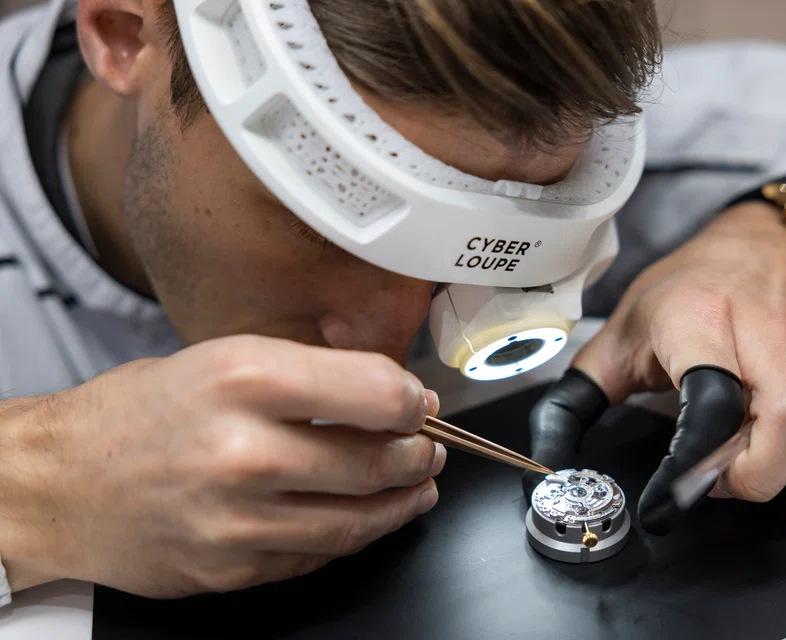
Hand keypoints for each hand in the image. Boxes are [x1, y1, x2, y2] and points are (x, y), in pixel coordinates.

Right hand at [0, 335, 444, 596]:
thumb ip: (307, 374)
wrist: (58, 482)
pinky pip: (318, 556)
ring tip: (416, 485)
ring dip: (402, 502)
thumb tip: (388, 393)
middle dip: (420, 454)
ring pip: (359, 520)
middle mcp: (244, 450)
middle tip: (428, 447)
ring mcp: (238, 519)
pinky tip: (364, 516)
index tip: (417, 403)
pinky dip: (353, 535)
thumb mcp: (221, 359)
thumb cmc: (137, 414)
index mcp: (245, 379)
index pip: (375, 392)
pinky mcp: (231, 569)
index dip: (412, 401)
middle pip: (377, 461)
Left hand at [526, 202, 785, 530]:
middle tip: (706, 482)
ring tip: (729, 444)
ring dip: (765, 467)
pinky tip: (761, 427)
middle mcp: (766, 328)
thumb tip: (548, 465)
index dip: (691, 464)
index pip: (710, 402)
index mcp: (699, 317)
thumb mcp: (616, 336)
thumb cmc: (684, 291)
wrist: (763, 245)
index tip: (663, 502)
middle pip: (782, 428)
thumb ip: (574, 401)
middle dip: (743, 478)